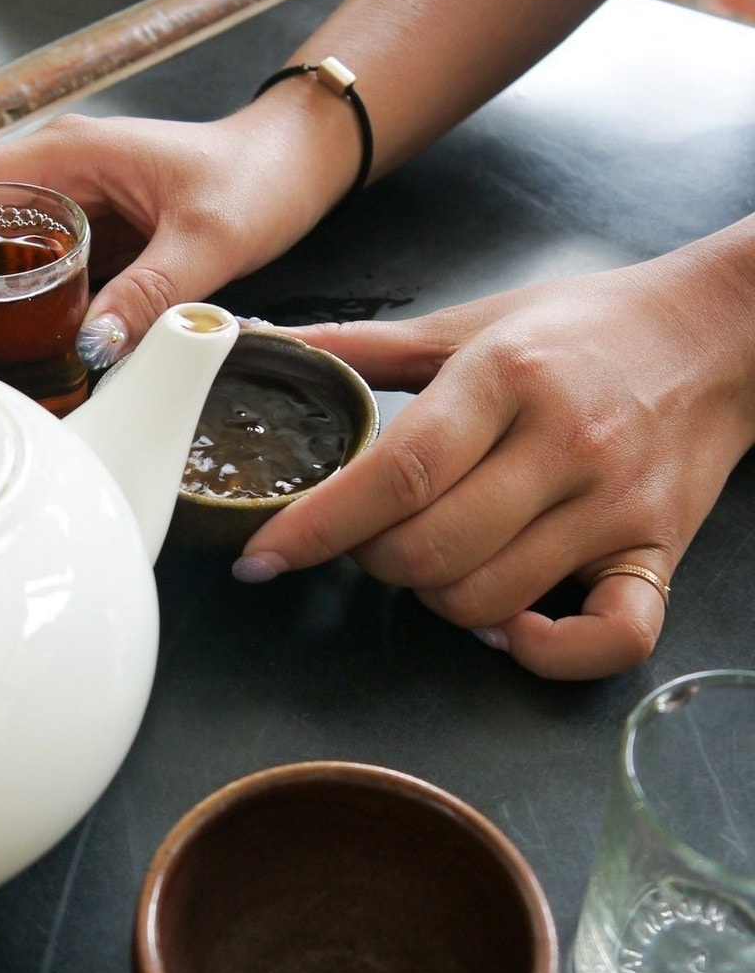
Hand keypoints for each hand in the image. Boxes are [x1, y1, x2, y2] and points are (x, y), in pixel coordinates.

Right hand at [0, 101, 358, 364]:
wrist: (296, 161)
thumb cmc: (257, 179)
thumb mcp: (207, 243)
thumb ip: (149, 295)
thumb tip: (88, 348)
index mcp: (69, 154)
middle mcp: (58, 167)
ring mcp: (73, 194)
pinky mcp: (93, 222)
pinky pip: (35, 257)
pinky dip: (14, 296)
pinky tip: (12, 341)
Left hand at [233, 236, 754, 678]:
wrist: (720, 333)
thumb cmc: (582, 326)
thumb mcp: (470, 320)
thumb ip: (364, 343)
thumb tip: (267, 342)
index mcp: (506, 377)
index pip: (398, 473)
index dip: (318, 525)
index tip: (262, 556)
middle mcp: (564, 444)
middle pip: (432, 549)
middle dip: (370, 560)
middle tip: (366, 538)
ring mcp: (616, 504)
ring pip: (491, 599)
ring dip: (434, 597)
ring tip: (430, 560)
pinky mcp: (658, 549)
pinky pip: (612, 637)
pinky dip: (547, 652)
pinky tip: (510, 624)